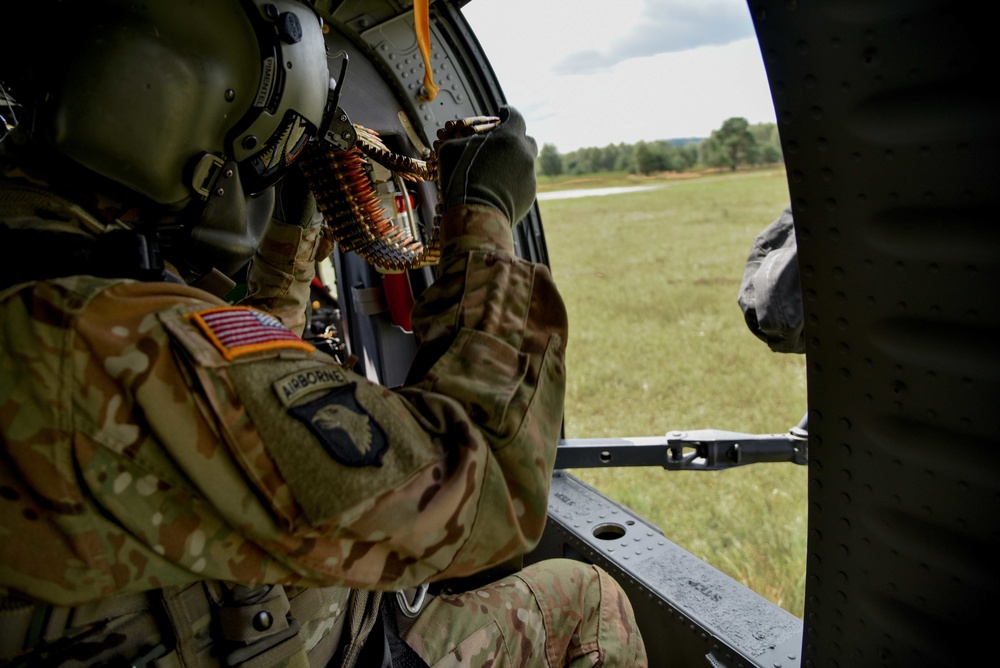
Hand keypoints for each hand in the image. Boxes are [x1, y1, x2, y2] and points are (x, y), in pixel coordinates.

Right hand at [438, 106, 537, 225]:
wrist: (476, 215)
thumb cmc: (461, 178)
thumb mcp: (451, 150)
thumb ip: (462, 139)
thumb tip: (464, 141)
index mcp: (509, 137)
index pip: (515, 116)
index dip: (507, 113)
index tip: (502, 113)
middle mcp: (524, 154)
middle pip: (527, 140)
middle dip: (515, 140)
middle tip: (501, 145)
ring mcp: (529, 176)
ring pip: (525, 164)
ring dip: (512, 164)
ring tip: (494, 174)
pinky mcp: (529, 196)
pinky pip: (522, 184)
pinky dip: (512, 184)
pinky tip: (496, 191)